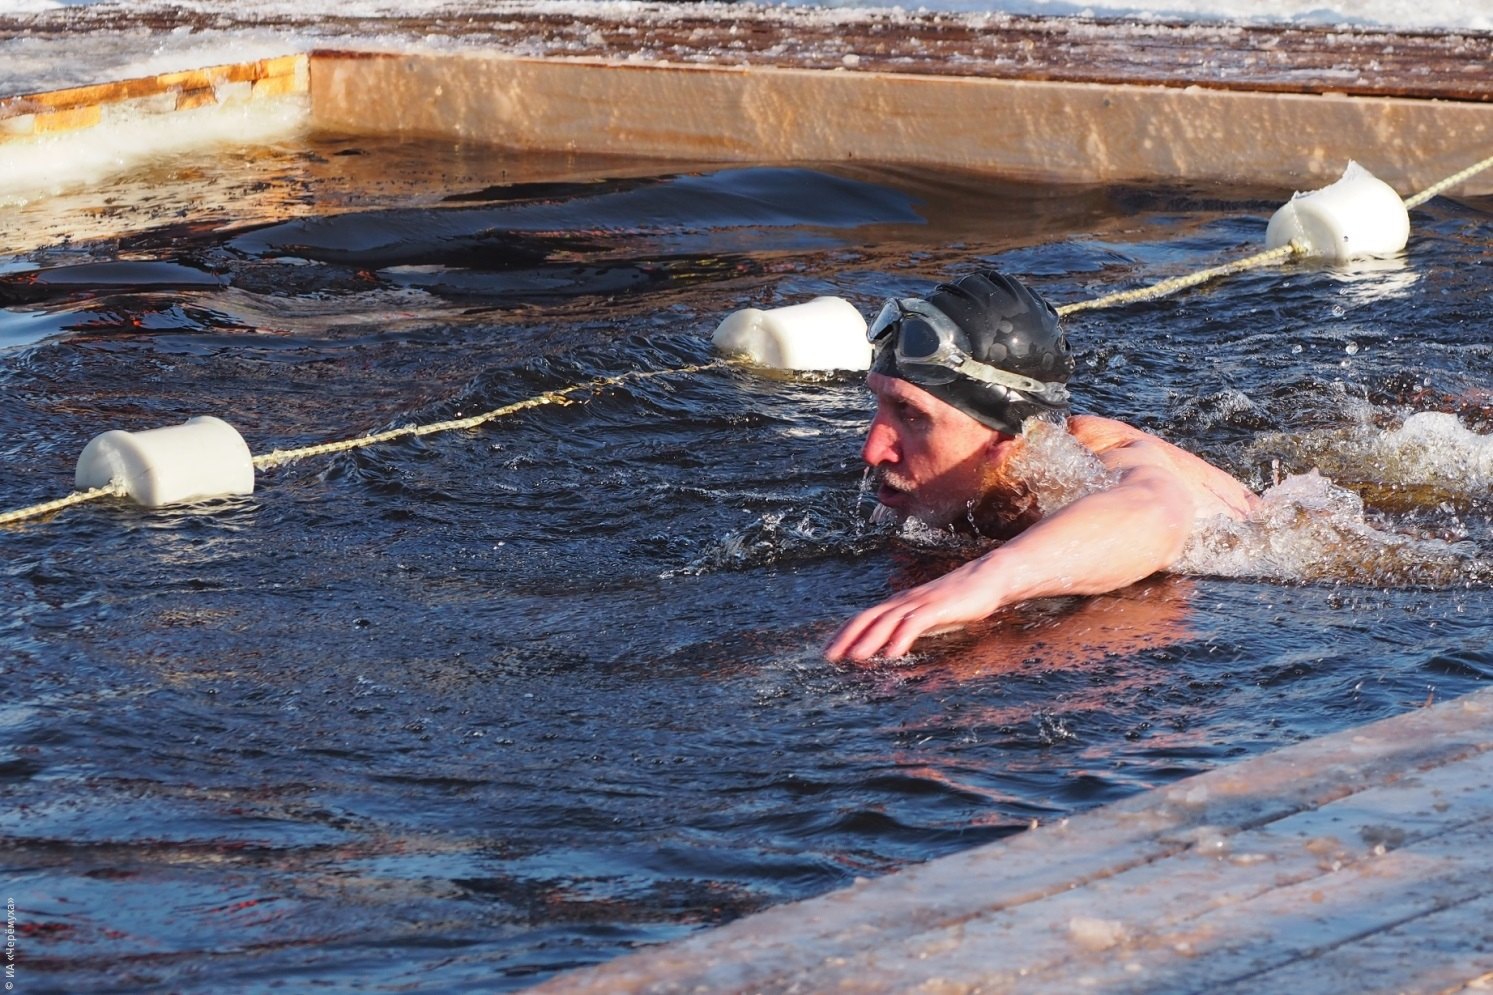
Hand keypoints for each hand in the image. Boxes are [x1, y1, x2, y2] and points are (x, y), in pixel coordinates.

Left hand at [824, 558, 1004, 661]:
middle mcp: (904, 601)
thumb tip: (893, 651)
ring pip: (888, 620)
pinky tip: (893, 653)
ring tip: (855, 658)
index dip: (845, 633)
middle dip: (847, 637)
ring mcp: (920, 602)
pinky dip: (902, 637)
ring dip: (870, 639)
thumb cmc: (957, 601)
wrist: (986, 578)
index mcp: (899, 604)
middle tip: (830, 657)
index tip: (829, 651)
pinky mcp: (938, 606)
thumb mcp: (928, 617)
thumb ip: (910, 630)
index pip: (864, 618)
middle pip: (868, 617)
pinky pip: (915, 622)